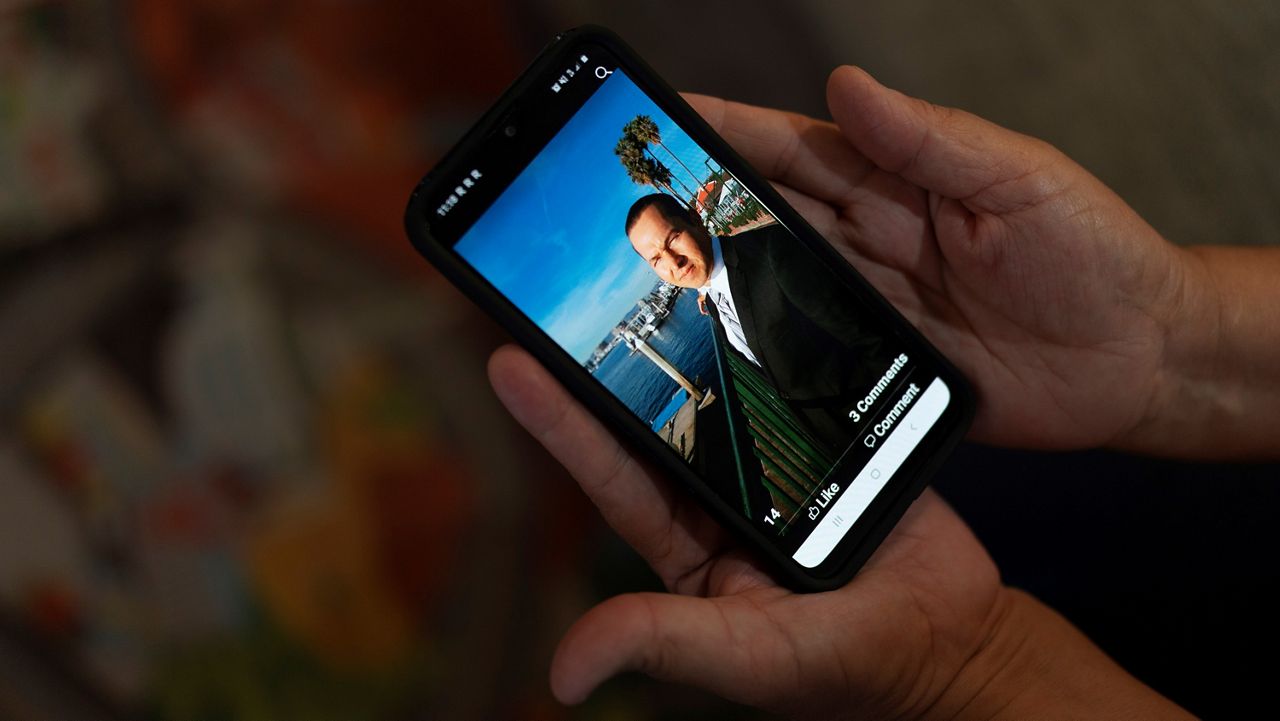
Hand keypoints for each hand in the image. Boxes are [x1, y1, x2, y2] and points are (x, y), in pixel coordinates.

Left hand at [488, 346, 1189, 717]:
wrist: (953, 638)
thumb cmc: (847, 664)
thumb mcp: (748, 655)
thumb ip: (663, 644)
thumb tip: (564, 677)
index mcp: (686, 541)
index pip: (611, 472)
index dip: (560, 420)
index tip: (509, 359)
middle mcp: (716, 492)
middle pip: (650, 414)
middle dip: (599, 356)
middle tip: (547, 290)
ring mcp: (768, 457)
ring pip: (713, 384)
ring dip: (677, 331)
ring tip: (633, 263)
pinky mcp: (822, 431)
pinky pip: (784, 377)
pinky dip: (760, 335)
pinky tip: (732, 280)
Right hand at [687, 67, 1194, 452]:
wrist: (1137, 360)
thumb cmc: (1092, 254)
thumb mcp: (1017, 180)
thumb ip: (929, 139)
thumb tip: (848, 86)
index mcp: (895, 181)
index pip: (793, 147)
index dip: (725, 131)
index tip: (658, 117)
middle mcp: (867, 239)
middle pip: (762, 214)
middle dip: (691, 200)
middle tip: (621, 198)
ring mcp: (865, 305)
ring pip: (767, 281)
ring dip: (709, 273)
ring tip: (642, 267)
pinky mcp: (872, 368)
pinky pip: (800, 353)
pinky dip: (754, 345)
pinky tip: (710, 344)